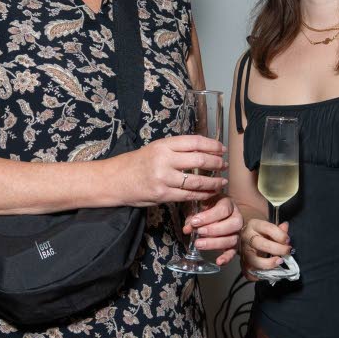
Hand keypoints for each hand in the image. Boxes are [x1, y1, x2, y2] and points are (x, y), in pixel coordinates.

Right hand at [112, 135, 226, 206]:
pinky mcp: (162, 195)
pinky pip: (188, 195)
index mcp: (163, 145)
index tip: (221, 149)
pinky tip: (209, 193)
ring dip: (213, 182)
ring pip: (196, 181)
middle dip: (216, 164)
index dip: (212, 145)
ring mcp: (163, 178)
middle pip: (199, 160)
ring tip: (222, 182)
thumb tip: (202, 151)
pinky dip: (202, 195)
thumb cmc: (136, 164)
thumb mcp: (155, 148)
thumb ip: (176, 149)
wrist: (114, 180)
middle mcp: (164, 160)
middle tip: (224, 165)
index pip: (195, 142)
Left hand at [182, 197, 242, 264]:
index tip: (194, 222)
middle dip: (214, 230)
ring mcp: (236, 231)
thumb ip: (193, 216)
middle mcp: (236, 217)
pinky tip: (218, 261)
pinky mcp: (234, 243)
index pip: (223, 209)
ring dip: (215, 243)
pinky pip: (233, 251)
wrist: (212, 209)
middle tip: (199, 232)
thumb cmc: (205, 206)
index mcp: (228, 204)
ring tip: (199, 244)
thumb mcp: (198, 206)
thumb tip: (187, 229)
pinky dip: (227, 257)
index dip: (208, 216)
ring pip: (233, 239)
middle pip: (233, 224)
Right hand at [240, 217, 291, 272]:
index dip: (280, 235)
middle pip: (260, 244)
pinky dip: (260, 275)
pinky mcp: (243, 265)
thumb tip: (285, 227)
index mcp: (254, 225)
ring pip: (254, 261)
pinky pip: (250, 273)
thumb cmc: (261, 233)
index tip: (288, 241)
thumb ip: (279, 229)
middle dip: (277, 249)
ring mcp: (243, 253)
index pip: (267, 228)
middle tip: (287, 252)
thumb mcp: (269, 227)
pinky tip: (270, 272)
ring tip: (279, 262)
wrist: (247, 238)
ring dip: (269, 264)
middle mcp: (246, 238)